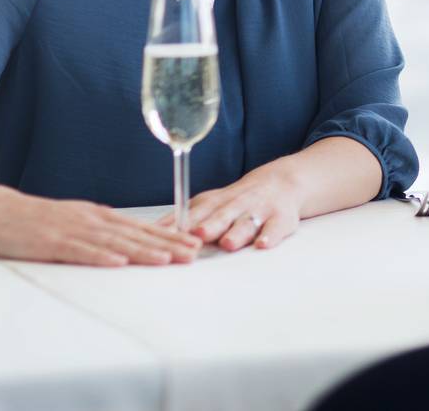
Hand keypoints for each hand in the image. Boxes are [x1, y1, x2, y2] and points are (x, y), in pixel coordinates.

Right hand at [0, 185, 199, 265]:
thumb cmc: (39, 219)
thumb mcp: (77, 220)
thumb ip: (103, 231)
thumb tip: (131, 243)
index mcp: (100, 216)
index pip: (142, 228)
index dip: (169, 237)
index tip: (193, 245)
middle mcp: (92, 220)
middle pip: (135, 234)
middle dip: (166, 245)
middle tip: (193, 254)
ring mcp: (73, 229)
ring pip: (114, 242)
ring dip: (141, 251)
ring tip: (166, 259)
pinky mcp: (51, 241)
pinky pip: (79, 250)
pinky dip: (100, 256)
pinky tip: (118, 262)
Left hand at [162, 162, 300, 251]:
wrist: (281, 183)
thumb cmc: (236, 200)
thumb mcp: (210, 203)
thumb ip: (183, 218)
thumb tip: (147, 232)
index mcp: (216, 201)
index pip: (197, 211)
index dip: (183, 222)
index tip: (168, 234)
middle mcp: (237, 203)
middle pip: (221, 215)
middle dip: (210, 225)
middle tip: (197, 235)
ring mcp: (260, 210)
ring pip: (247, 222)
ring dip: (237, 232)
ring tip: (228, 244)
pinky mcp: (281, 219)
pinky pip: (276, 227)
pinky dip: (270, 235)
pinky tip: (263, 244)